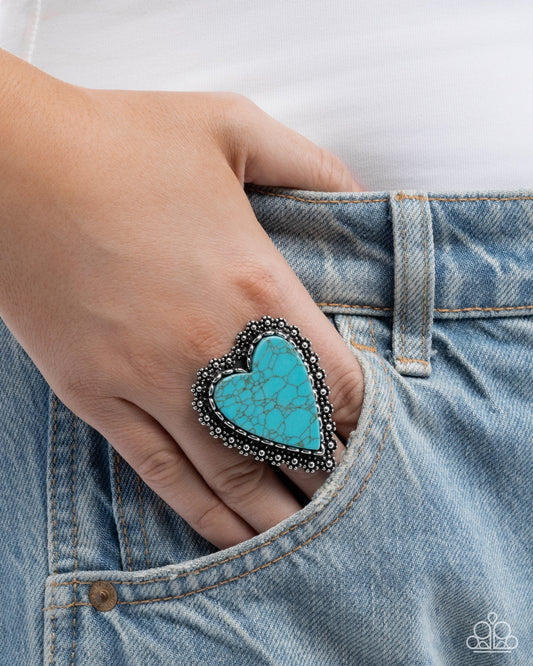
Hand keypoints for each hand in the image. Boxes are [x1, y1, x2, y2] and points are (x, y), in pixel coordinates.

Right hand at [0, 81, 364, 549]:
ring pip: (234, 476)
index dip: (367, 419)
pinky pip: (164, 475)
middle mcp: (216, 352)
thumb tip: (355, 191)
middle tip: (356, 502)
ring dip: (279, 514)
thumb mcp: (233, 128)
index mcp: (261, 288)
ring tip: (313, 542)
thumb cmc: (119, 142)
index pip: (342, 386)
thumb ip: (309, 164)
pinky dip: (206, 512)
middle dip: (331, 476)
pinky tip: (234, 535)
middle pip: (296, 443)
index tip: (376, 436)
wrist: (13, 165)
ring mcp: (154, 383)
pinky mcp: (101, 398)